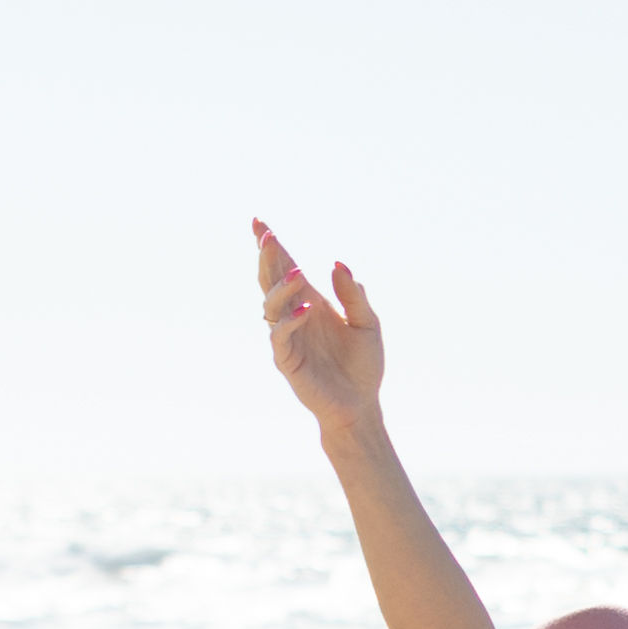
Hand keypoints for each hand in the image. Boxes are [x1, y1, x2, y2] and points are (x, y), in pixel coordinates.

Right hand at [253, 222, 383, 420]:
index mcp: (310, 302)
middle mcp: (295, 316)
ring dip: (281, 287)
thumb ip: (353, 296)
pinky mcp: (287, 360)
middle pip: (271, 280)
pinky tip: (306, 309)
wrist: (361, 405)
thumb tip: (338, 264)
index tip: (259, 224)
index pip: (286, 269)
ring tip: (298, 273)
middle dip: (267, 258)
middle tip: (267, 236)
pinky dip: (290, 321)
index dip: (272, 247)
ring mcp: (288, 337)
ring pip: (271, 305)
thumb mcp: (367, 324)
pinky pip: (280, 336)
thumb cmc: (363, 365)